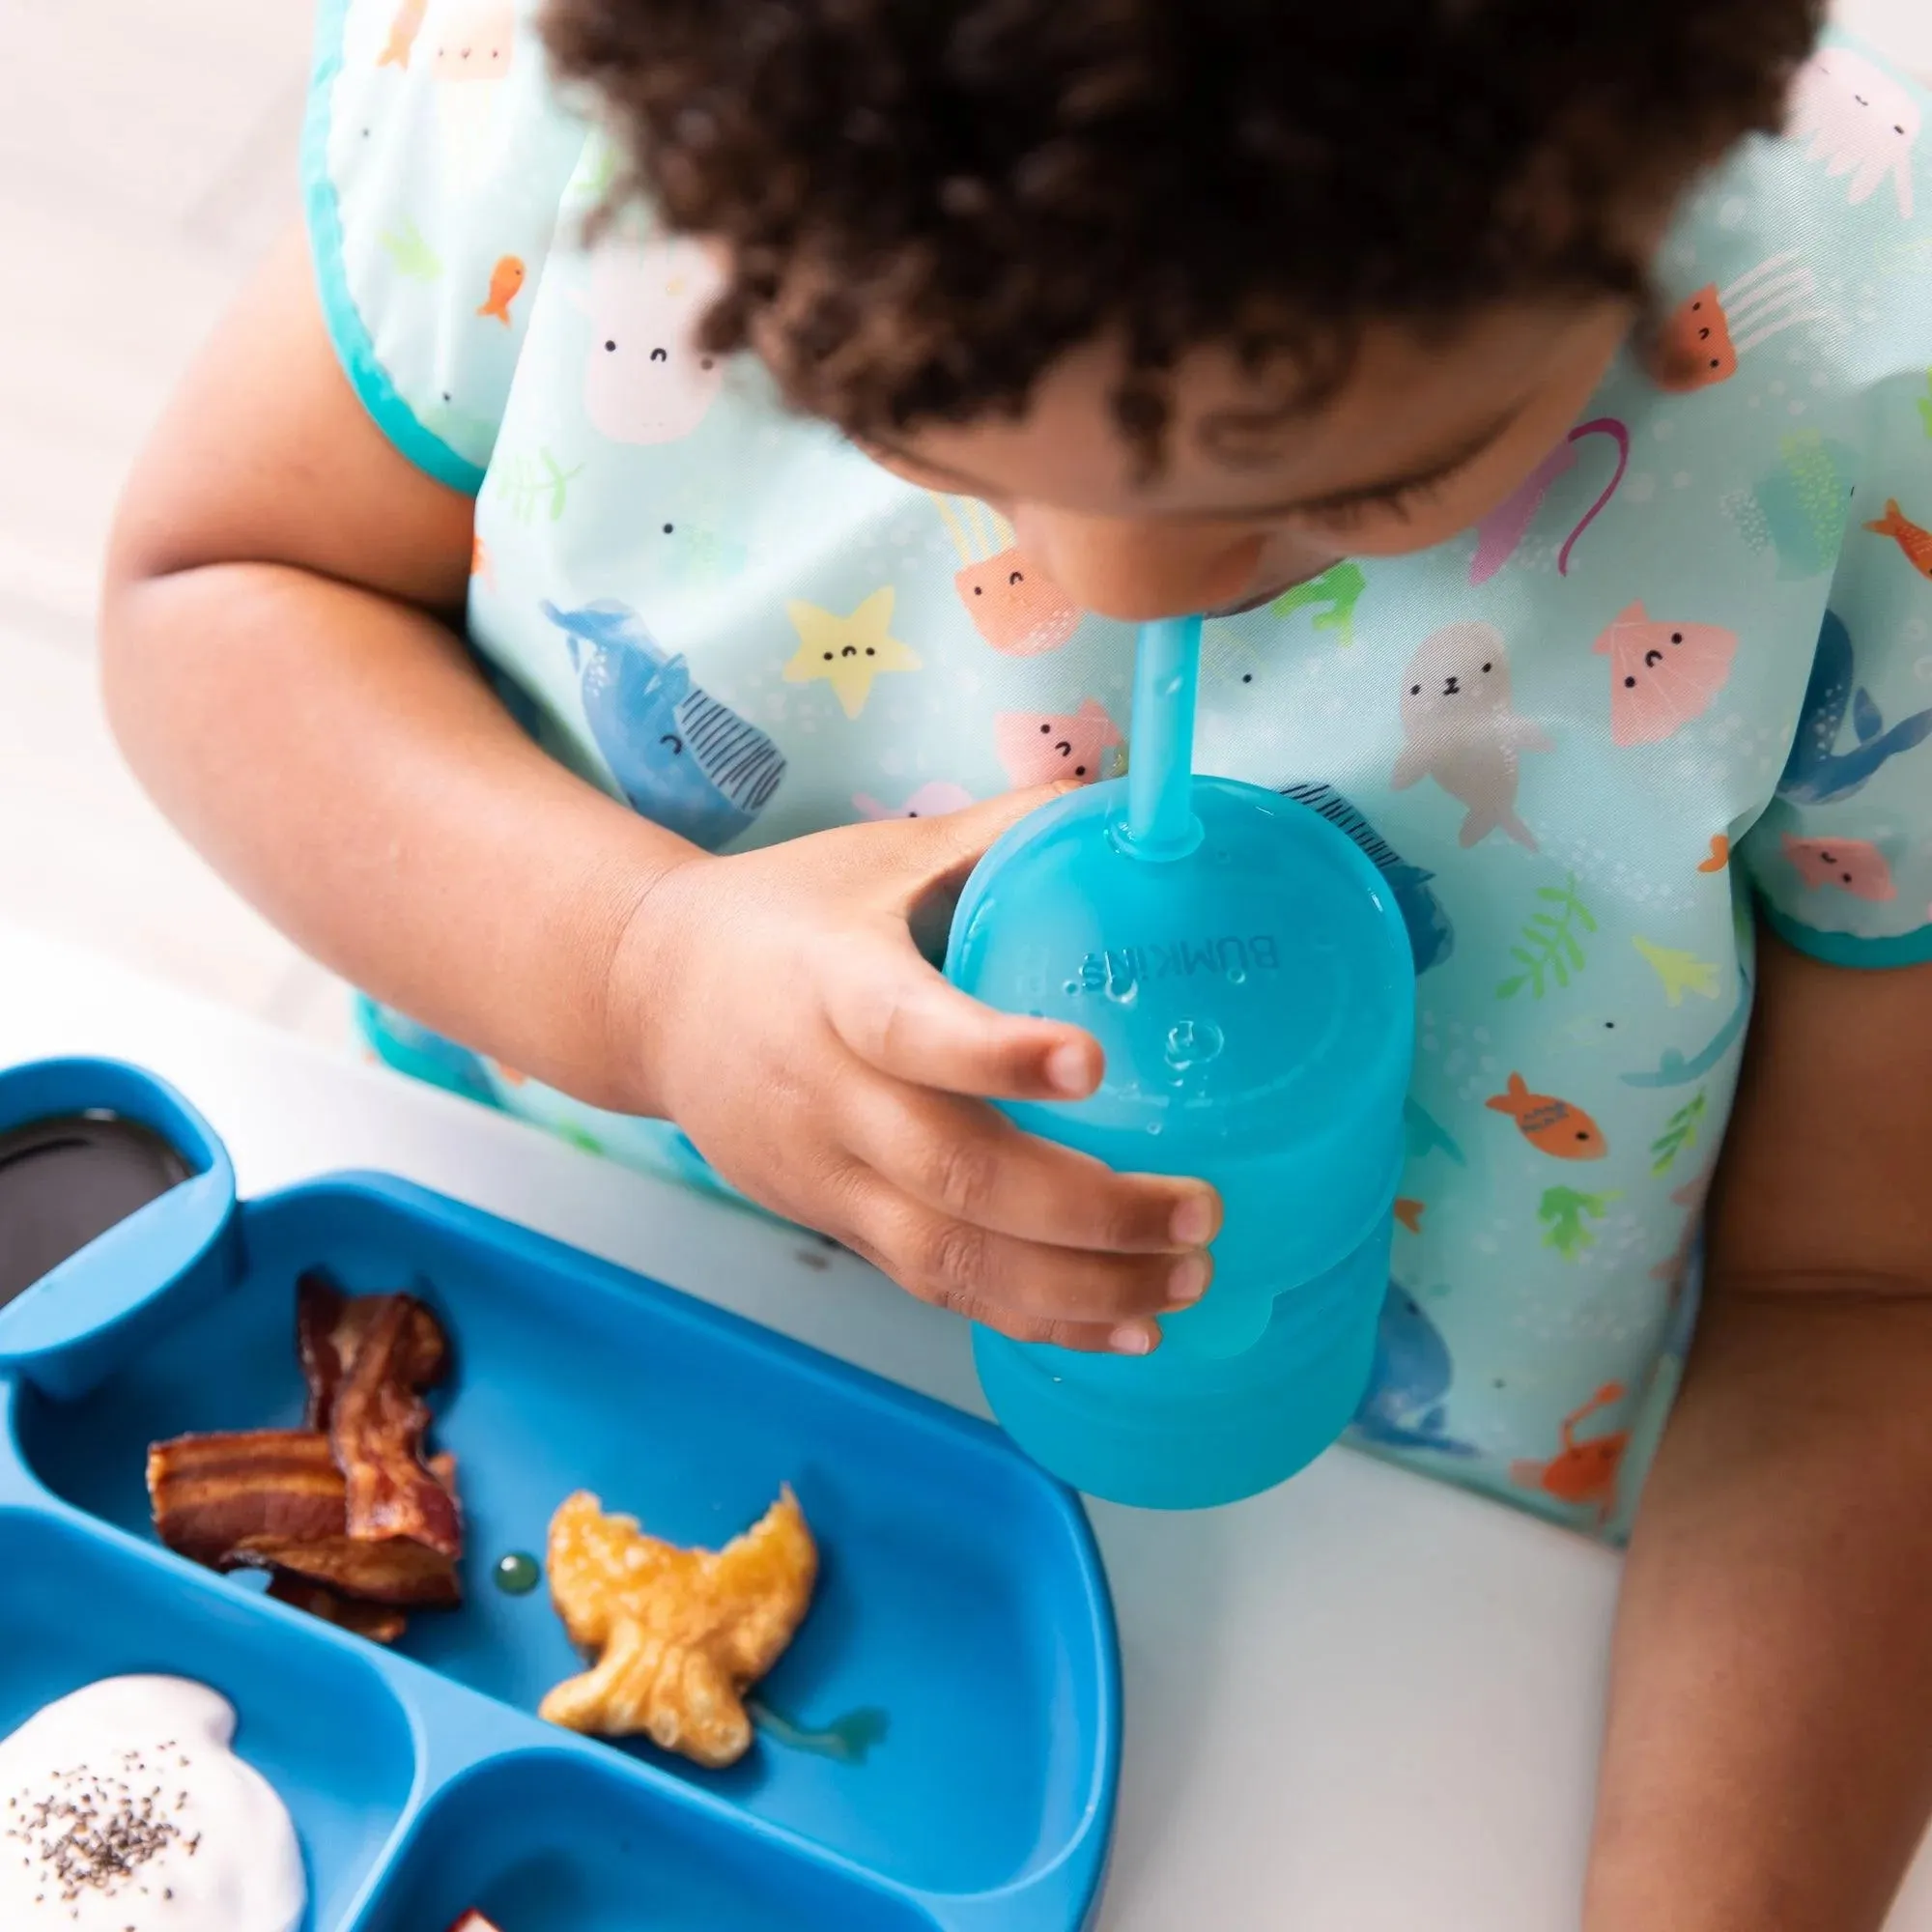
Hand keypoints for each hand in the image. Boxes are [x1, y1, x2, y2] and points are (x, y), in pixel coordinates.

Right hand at [614, 786, 1219, 1351]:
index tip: (1094, 1062)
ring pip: (951, 1259)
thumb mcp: (877, 857)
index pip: (911, 1030)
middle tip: (1200, 1212)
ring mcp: (825, 1177)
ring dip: (1077, 1289)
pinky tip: (1120, 1331)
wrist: (648, 1000)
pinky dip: (1031, 1318)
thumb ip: (998, 835)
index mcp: (834, 987)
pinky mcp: (834, 1225)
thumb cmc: (783, 915)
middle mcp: (825, 1095)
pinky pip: (935, 1287)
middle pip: (954, 1176)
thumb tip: (1131, 796)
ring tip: (1185, 1286)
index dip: (997, 1054)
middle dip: (1089, 1211)